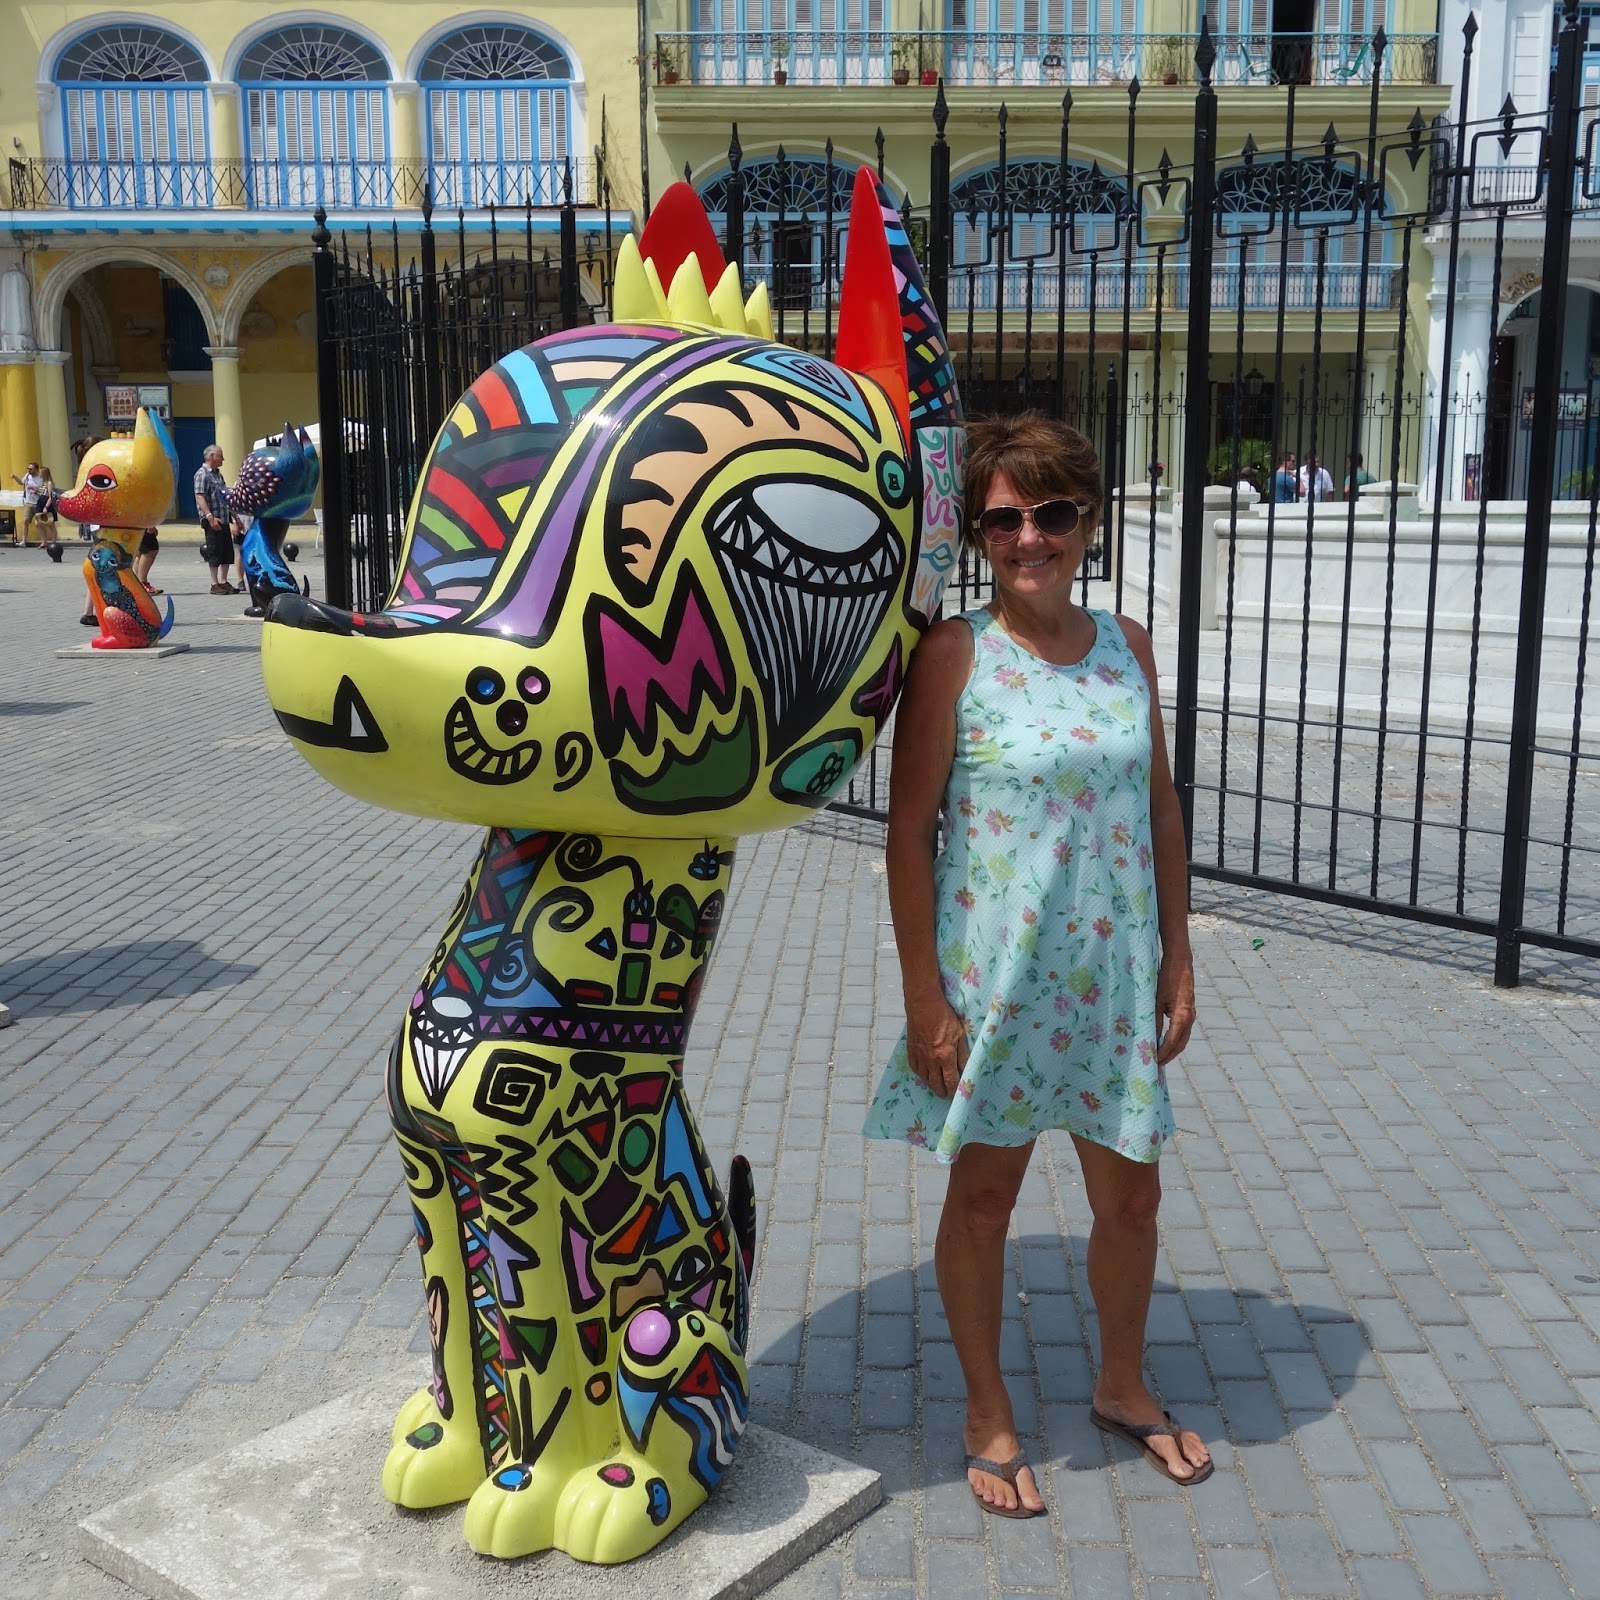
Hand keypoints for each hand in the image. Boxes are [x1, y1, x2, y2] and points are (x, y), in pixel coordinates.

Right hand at [904, 994, 966, 1097]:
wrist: (923, 1004)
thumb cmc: (944, 1016)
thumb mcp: (960, 1034)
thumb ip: (963, 1054)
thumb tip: (966, 1069)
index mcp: (945, 1056)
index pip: (951, 1081)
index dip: (954, 1090)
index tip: (957, 1093)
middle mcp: (931, 1060)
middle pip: (936, 1084)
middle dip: (942, 1092)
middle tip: (946, 1094)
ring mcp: (919, 1056)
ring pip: (925, 1078)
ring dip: (931, 1085)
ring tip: (937, 1087)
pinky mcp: (911, 1050)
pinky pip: (915, 1069)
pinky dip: (920, 1074)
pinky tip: (925, 1075)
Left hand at [1154, 948, 1195, 1065]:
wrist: (1180, 961)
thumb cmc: (1166, 978)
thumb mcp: (1156, 1000)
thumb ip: (1153, 1020)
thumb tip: (1148, 1039)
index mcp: (1182, 1017)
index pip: (1172, 1043)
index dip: (1163, 1054)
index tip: (1153, 1064)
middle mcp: (1190, 1018)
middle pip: (1180, 1044)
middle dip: (1169, 1056)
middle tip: (1156, 1066)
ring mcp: (1191, 1014)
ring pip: (1183, 1038)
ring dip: (1173, 1049)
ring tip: (1160, 1057)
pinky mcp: (1189, 1010)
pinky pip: (1183, 1030)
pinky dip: (1175, 1039)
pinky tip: (1165, 1042)